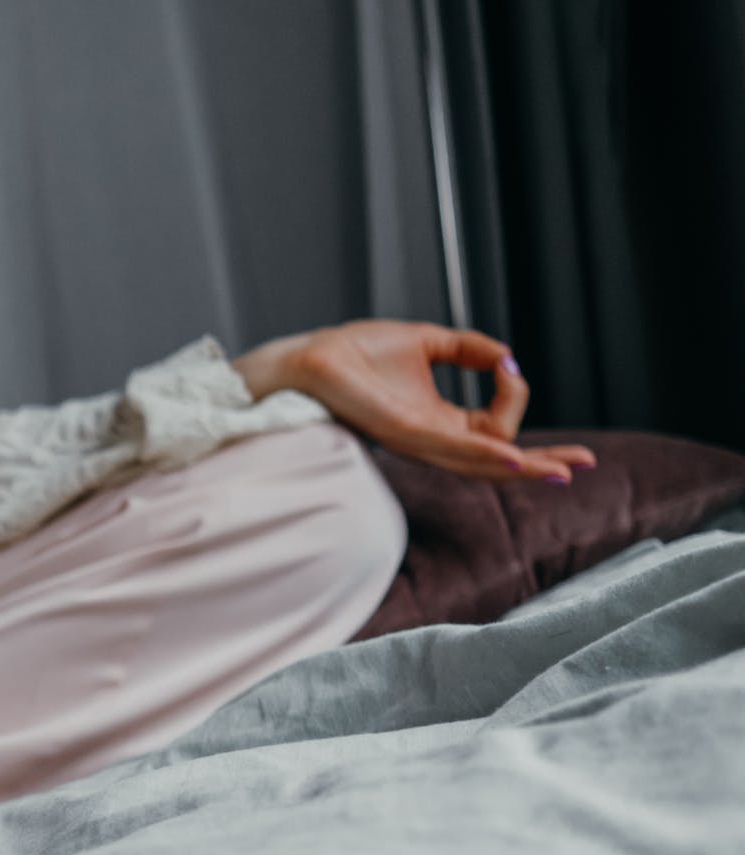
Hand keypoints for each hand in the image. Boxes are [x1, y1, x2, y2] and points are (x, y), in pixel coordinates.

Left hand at [233, 322, 596, 482]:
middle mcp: (432, 440)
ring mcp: (417, 441)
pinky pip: (449, 448)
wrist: (310, 358)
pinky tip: (511, 457)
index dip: (516, 396)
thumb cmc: (355, 354)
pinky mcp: (399, 433)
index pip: (498, 427)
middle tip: (584, 465)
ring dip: (523, 467)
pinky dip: (482, 452)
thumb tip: (506, 355)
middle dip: (542, 464)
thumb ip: (468, 350)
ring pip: (480, 464)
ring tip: (561, 472)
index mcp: (440, 423)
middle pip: (498, 463)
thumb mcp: (426, 343)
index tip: (507, 365)